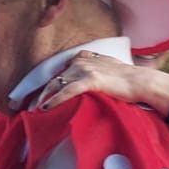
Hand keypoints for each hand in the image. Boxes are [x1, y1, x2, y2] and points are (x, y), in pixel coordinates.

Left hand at [37, 52, 168, 114]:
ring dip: (43, 98)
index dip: (48, 85)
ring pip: (57, 85)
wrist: (140, 82)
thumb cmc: (125, 81)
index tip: (37, 96)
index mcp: (83, 58)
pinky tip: (46, 108)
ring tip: (33, 110)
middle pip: (55, 79)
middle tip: (28, 105)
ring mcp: (85, 70)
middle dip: (40, 93)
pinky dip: (55, 100)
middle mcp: (81, 62)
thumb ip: (91, 73)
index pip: (60, 72)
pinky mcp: (90, 80)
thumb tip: (80, 86)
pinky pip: (67, 91)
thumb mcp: (105, 71)